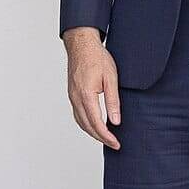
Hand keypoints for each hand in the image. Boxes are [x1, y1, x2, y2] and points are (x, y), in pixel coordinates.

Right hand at [63, 27, 120, 149]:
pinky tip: (94, 125)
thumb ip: (113, 101)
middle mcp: (76, 98)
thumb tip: (116, 121)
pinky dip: (86, 124)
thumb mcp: (111, 78)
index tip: (116, 143)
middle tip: (114, 144)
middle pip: (87, 126)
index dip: (107, 136)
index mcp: (86, 95)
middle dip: (101, 138)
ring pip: (80, 122)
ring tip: (106, 137)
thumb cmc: (97, 57)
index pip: (96, 123)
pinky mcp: (72, 94)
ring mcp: (72, 96)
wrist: (81, 44)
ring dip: (92, 132)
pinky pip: (77, 114)